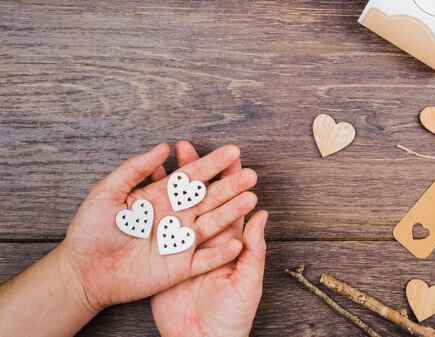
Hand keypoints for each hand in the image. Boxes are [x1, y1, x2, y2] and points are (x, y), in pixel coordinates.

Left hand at [59, 143, 258, 312]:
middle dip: (230, 186)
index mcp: (161, 197)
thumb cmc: (91, 231)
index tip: (233, 151)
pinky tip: (238, 243)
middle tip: (251, 174)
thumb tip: (162, 147)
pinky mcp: (180, 267)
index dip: (212, 164)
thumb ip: (134, 169)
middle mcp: (175, 217)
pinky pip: (206, 260)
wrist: (84, 272)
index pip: (193, 177)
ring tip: (251, 198)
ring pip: (213, 225)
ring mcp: (180, 242)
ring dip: (232, 213)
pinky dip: (222, 253)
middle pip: (209, 198)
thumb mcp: (107, 192)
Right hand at [151, 141, 266, 336]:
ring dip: (174, 181)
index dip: (229, 178)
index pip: (229, 202)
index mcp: (230, 241)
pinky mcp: (165, 257)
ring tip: (168, 157)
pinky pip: (160, 226)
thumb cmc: (232, 314)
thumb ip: (254, 249)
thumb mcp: (247, 281)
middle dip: (197, 170)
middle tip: (188, 145)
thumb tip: (262, 214)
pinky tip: (148, 186)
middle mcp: (206, 237)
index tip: (227, 154)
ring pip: (180, 206)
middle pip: (202, 196)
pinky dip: (153, 205)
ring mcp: (184, 245)